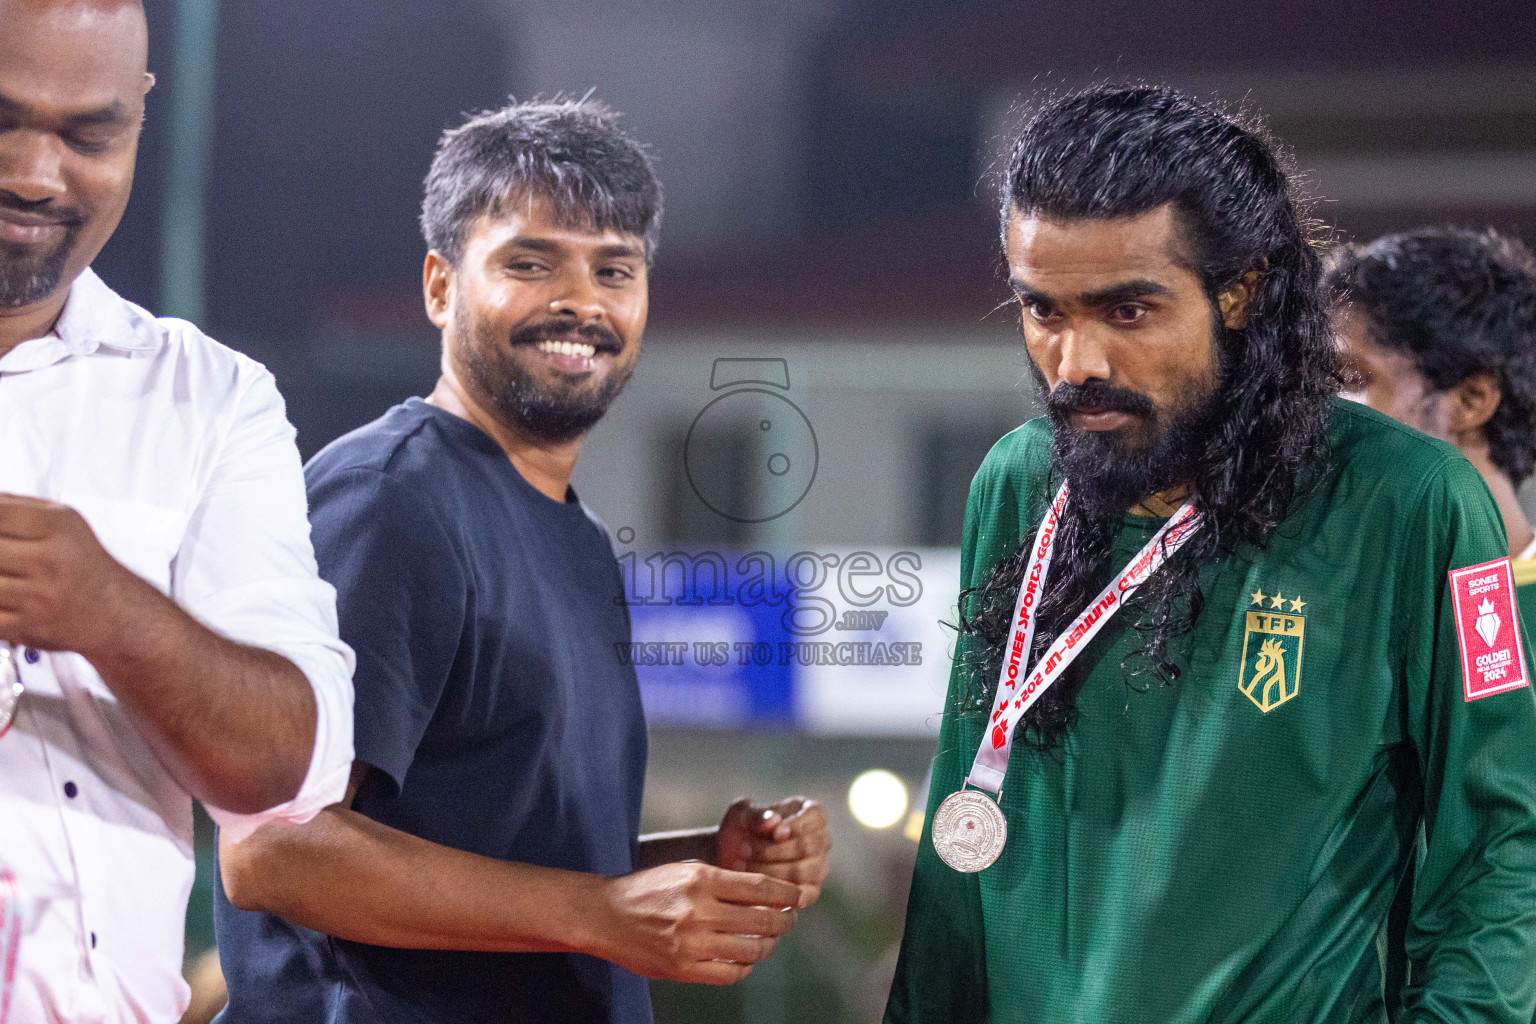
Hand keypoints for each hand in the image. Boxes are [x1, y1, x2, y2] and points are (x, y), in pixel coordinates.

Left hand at [0, 495, 140, 654]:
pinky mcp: (28, 624)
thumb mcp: (64, 520)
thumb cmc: (83, 563)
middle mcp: (49, 560)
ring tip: (5, 572)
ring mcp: (38, 594)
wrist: (114, 610)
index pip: (0, 514)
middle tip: (4, 556)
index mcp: (57, 527)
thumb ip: (19, 506)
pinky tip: (4, 596)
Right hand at [591, 861, 800, 984]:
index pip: (760, 887)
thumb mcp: (684, 871)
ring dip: (769, 945)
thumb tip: (766, 891)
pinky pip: (730, 973)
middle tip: (790, 919)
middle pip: (762, 920)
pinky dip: (745, 967)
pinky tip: (746, 959)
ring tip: (770, 939)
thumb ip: (722, 880)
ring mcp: (691, 943)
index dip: (787, 894)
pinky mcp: (683, 969)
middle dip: (785, 920)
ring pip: (751, 949)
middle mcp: (699, 911)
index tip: (798, 896)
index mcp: (701, 880)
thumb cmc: (648, 889)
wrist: (605, 915)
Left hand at [718, 796, 830, 906]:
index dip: (797, 826)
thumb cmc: (739, 829)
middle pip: (809, 846)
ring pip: (804, 871)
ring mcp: (819, 867)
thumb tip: (775, 821)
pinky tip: (761, 887)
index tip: (775, 833)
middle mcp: (821, 840)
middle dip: (773, 850)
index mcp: (810, 813)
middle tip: (744, 850)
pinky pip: (804, 894)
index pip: (816, 816)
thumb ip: (756, 815)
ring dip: (771, 870)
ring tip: (743, 866)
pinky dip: (781, 892)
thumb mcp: (741, 815)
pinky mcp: (811, 891)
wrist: (729, 856)